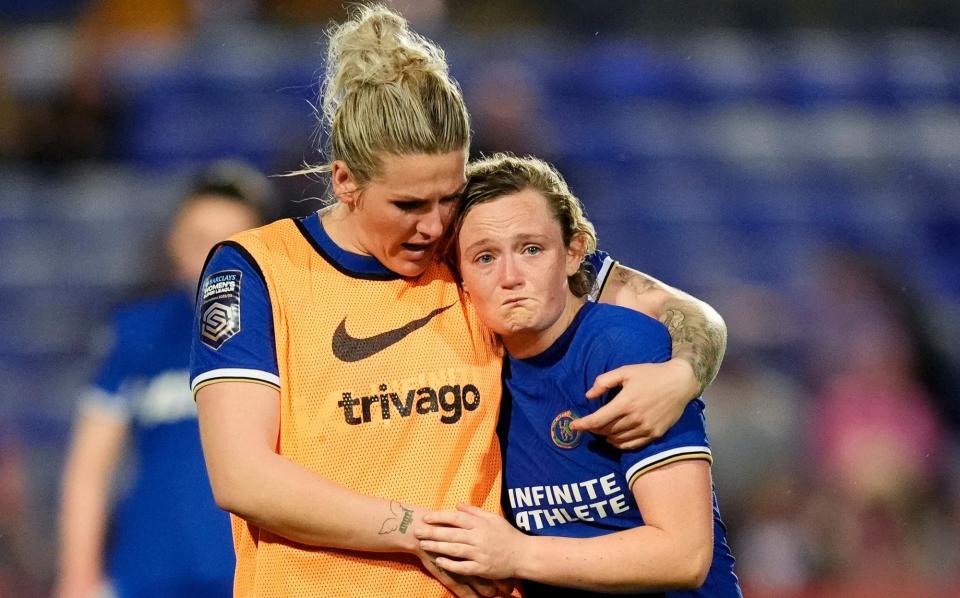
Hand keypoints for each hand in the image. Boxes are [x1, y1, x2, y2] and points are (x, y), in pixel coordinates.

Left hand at [416, 504, 525, 580]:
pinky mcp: (482, 568)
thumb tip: (458, 504)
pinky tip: (439, 561)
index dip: (440, 517)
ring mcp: (480, 554)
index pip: (457, 518)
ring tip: (423, 544)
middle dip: (433, 531)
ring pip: (455, 549)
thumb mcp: (493, 518)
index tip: (426, 517)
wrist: (523, 555)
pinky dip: (451, 564)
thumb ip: (475, 511)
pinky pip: (463, 567)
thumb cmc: (507, 535)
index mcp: (481, 524)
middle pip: (452, 533)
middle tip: (417, 530)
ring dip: (437, 546)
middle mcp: (479, 538)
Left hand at [569, 359, 697, 449]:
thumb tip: (588, 395)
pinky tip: (615, 439)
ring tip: (601, 430)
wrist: (681, 382)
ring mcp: (646, 428)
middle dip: (594, 429)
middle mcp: (635, 418)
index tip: (573, 426)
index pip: (597, 420)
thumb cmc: (651, 374)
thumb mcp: (626, 371)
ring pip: (618, 439)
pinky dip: (620, 444)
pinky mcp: (655, 434)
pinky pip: (632, 445)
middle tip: (589, 425)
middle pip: (606, 431)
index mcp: (625, 402)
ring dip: (606, 436)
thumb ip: (604, 381)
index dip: (583, 425)